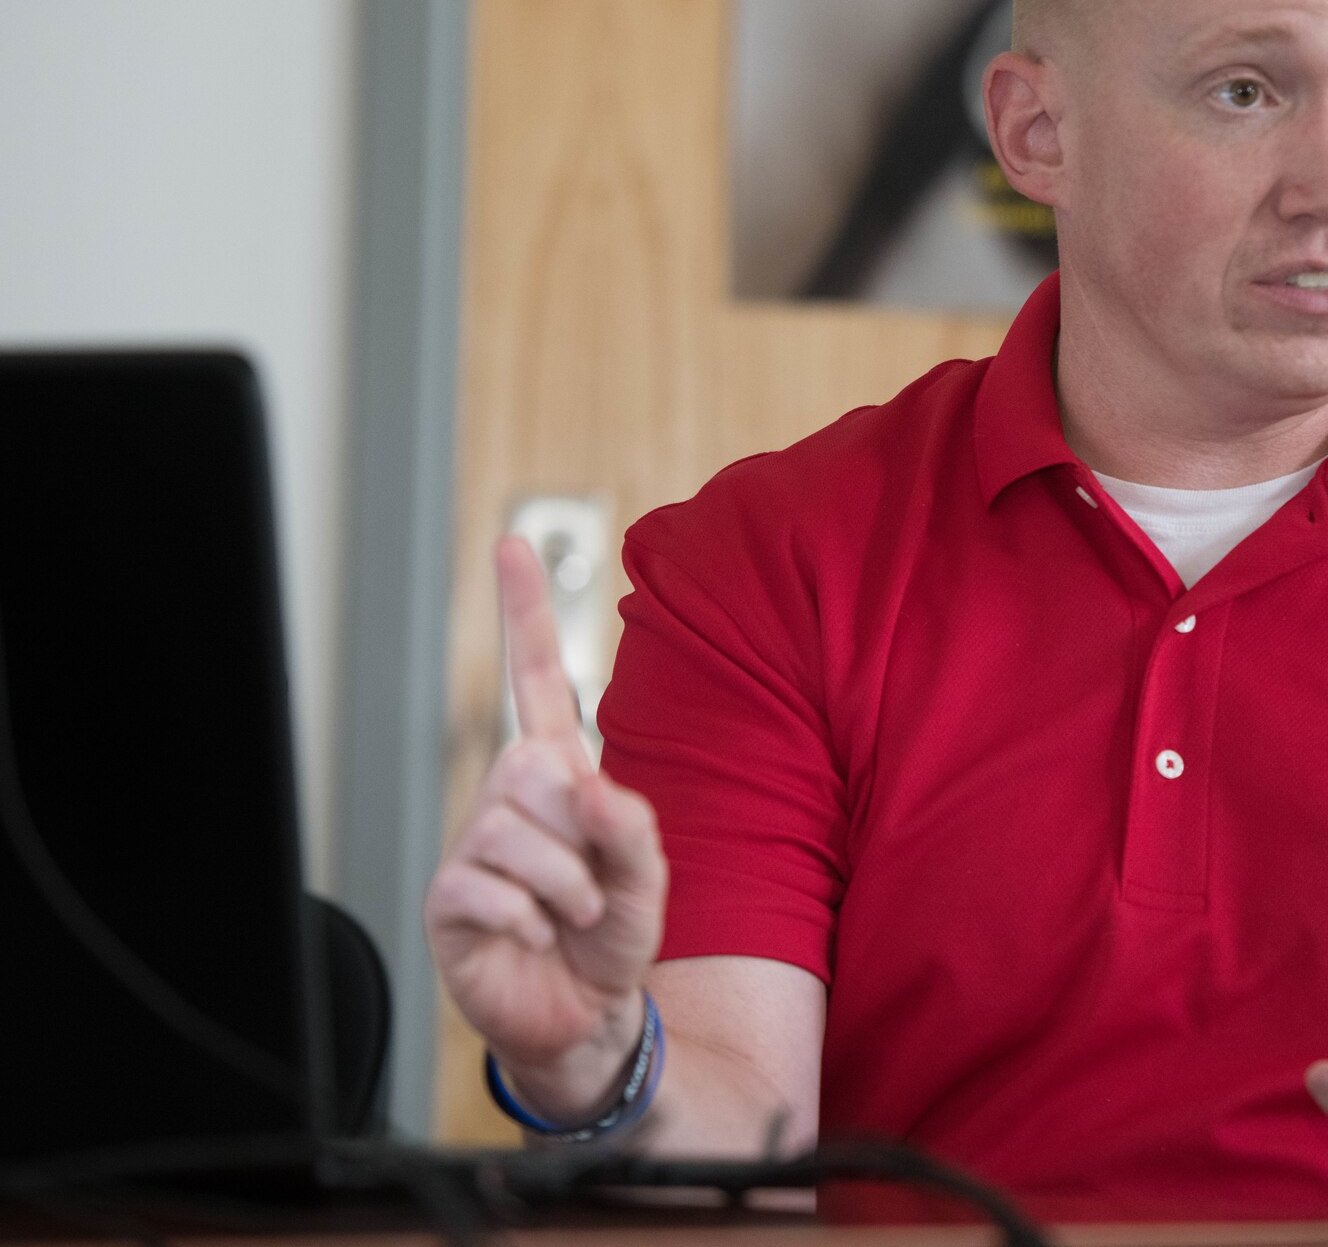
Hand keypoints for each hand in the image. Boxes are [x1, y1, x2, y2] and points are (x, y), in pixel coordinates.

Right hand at [423, 538, 667, 1111]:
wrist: (583, 1020)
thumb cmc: (612, 938)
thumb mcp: (647, 880)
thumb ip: (633, 829)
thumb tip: (593, 788)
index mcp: (558, 773)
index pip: (535, 676)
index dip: (524, 611)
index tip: (513, 542)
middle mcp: (508, 797)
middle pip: (533, 766)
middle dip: (580, 832)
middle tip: (590, 884)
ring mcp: (472, 845)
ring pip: (514, 831)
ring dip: (564, 887)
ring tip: (568, 917)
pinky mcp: (447, 898)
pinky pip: (486, 887)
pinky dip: (528, 920)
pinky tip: (532, 938)